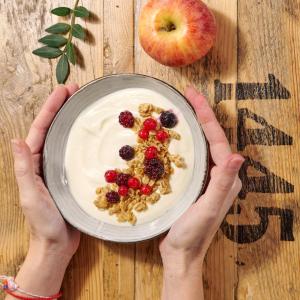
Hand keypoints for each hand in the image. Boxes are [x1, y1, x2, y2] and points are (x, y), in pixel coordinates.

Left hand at [11, 84, 79, 258]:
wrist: (57, 244)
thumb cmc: (43, 222)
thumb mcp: (31, 195)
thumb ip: (23, 169)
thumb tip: (16, 140)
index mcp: (33, 163)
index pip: (40, 130)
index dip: (50, 109)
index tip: (63, 92)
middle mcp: (44, 161)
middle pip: (52, 129)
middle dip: (61, 108)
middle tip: (75, 91)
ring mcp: (59, 168)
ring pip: (65, 138)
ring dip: (72, 120)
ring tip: (84, 105)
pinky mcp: (71, 176)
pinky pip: (76, 153)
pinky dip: (82, 140)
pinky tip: (92, 135)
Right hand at [160, 87, 243, 299]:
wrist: (180, 254)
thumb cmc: (193, 234)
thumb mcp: (208, 209)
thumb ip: (223, 184)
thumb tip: (237, 156)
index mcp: (226, 178)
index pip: (217, 140)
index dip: (206, 116)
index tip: (193, 96)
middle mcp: (220, 176)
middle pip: (211, 138)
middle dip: (201, 115)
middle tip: (187, 96)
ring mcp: (207, 179)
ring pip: (201, 146)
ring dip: (193, 126)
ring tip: (182, 109)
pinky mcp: (194, 183)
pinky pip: (191, 157)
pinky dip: (184, 143)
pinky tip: (173, 138)